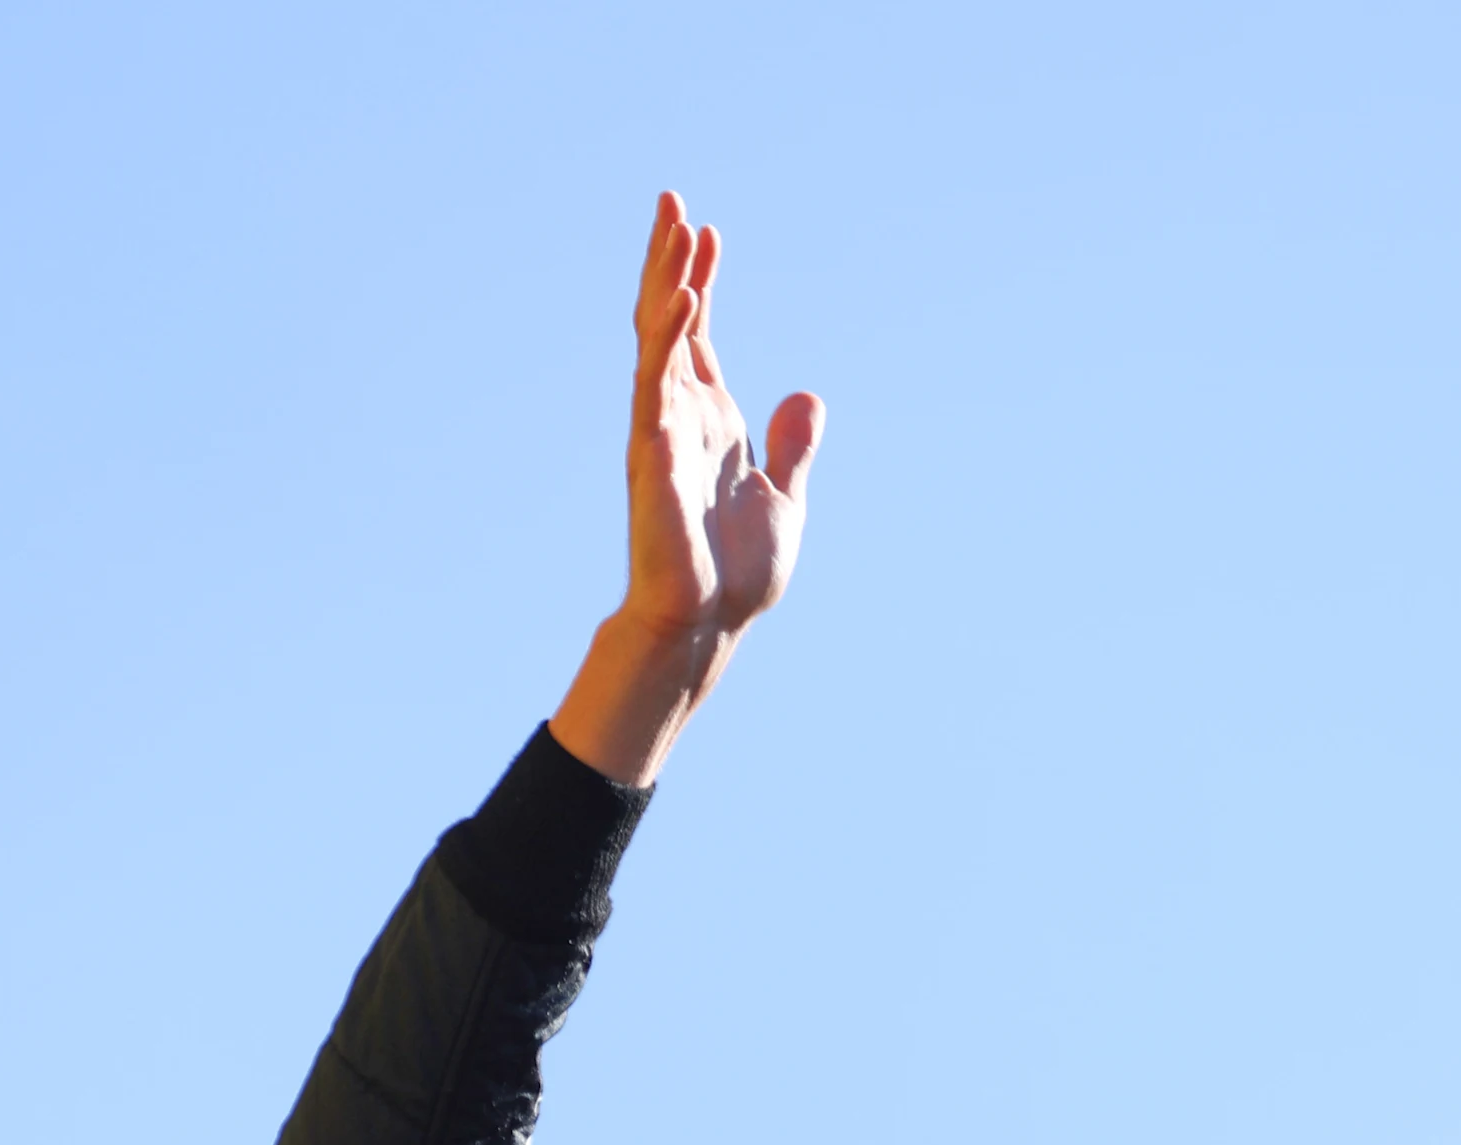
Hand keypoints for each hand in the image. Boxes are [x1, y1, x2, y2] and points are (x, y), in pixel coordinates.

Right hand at [551, 191, 824, 786]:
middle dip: (670, 262)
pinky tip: (672, 308)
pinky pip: (654, 394)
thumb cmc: (736, 572)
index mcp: (711, 419)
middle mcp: (679, 415)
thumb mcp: (783, 498)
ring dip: (664, 290)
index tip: (708, 230)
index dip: (700, 280)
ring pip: (657, 346)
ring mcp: (661, 435)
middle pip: (669, 322)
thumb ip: (792, 447)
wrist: (709, 624)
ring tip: (672, 237)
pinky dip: (663, 351)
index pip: (699, 333)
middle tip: (673, 202)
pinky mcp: (653, 462)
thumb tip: (806, 397)